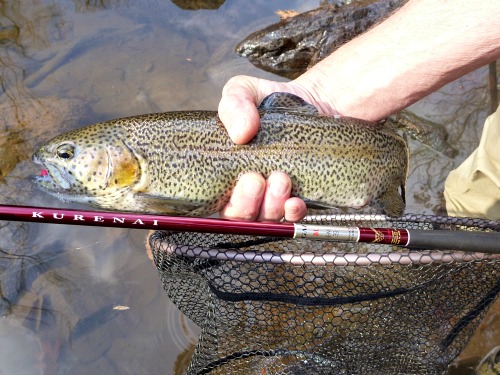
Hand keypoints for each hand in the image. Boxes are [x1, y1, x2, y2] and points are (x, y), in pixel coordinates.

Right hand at [218, 75, 314, 221]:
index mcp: (226, 171)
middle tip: (256, 179)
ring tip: (281, 179)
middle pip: (240, 216)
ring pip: (266, 218)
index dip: (225, 202)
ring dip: (271, 205)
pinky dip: (293, 212)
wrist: (311, 102)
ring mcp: (273, 197)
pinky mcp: (299, 197)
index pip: (217, 202)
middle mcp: (248, 190)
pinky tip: (295, 201)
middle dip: (247, 203)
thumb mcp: (244, 91)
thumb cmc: (268, 101)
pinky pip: (293, 218)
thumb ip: (234, 104)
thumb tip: (240, 133)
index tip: (242, 179)